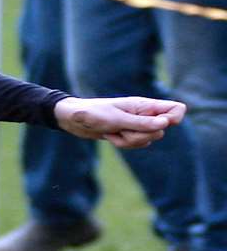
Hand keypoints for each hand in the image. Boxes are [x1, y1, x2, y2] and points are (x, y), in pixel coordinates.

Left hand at [54, 95, 185, 148]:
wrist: (74, 119)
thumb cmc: (93, 114)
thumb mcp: (117, 119)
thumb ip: (141, 123)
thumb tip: (166, 123)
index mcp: (145, 104)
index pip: (176, 109)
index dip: (173, 119)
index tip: (158, 124)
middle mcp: (145, 114)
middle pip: (160, 131)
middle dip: (141, 135)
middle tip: (122, 128)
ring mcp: (137, 124)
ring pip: (148, 140)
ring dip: (128, 141)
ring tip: (113, 131)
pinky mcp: (128, 133)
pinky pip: (136, 145)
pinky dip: (122, 144)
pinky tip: (110, 136)